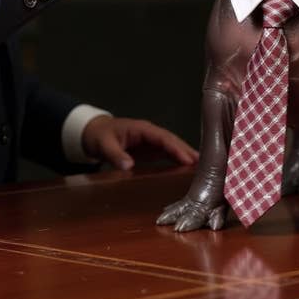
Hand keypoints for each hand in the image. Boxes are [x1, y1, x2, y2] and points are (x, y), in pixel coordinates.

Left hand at [82, 116, 198, 170]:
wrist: (94, 133)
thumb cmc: (100, 136)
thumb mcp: (104, 145)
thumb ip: (116, 155)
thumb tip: (129, 166)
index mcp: (143, 129)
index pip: (164, 138)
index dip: (176, 148)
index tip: (189, 159)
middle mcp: (151, 134)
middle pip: (173, 142)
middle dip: (187, 152)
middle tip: (204, 164)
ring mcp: (152, 142)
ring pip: (173, 148)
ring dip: (186, 156)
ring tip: (202, 168)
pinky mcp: (151, 150)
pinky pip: (168, 154)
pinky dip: (178, 160)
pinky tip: (188, 169)